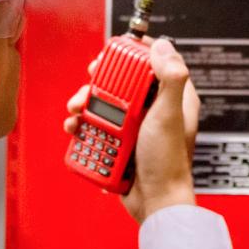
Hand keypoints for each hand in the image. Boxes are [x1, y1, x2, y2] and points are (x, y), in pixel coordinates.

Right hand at [65, 38, 198, 223]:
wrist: (154, 201)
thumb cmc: (168, 163)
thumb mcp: (169, 115)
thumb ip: (170, 79)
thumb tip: (163, 47)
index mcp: (171, 98)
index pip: (155, 63)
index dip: (135, 52)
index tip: (118, 48)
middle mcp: (153, 110)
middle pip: (122, 81)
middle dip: (101, 79)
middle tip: (90, 77)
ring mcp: (135, 127)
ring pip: (105, 104)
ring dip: (86, 104)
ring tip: (77, 109)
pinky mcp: (120, 143)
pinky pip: (97, 127)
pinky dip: (84, 126)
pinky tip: (77, 128)